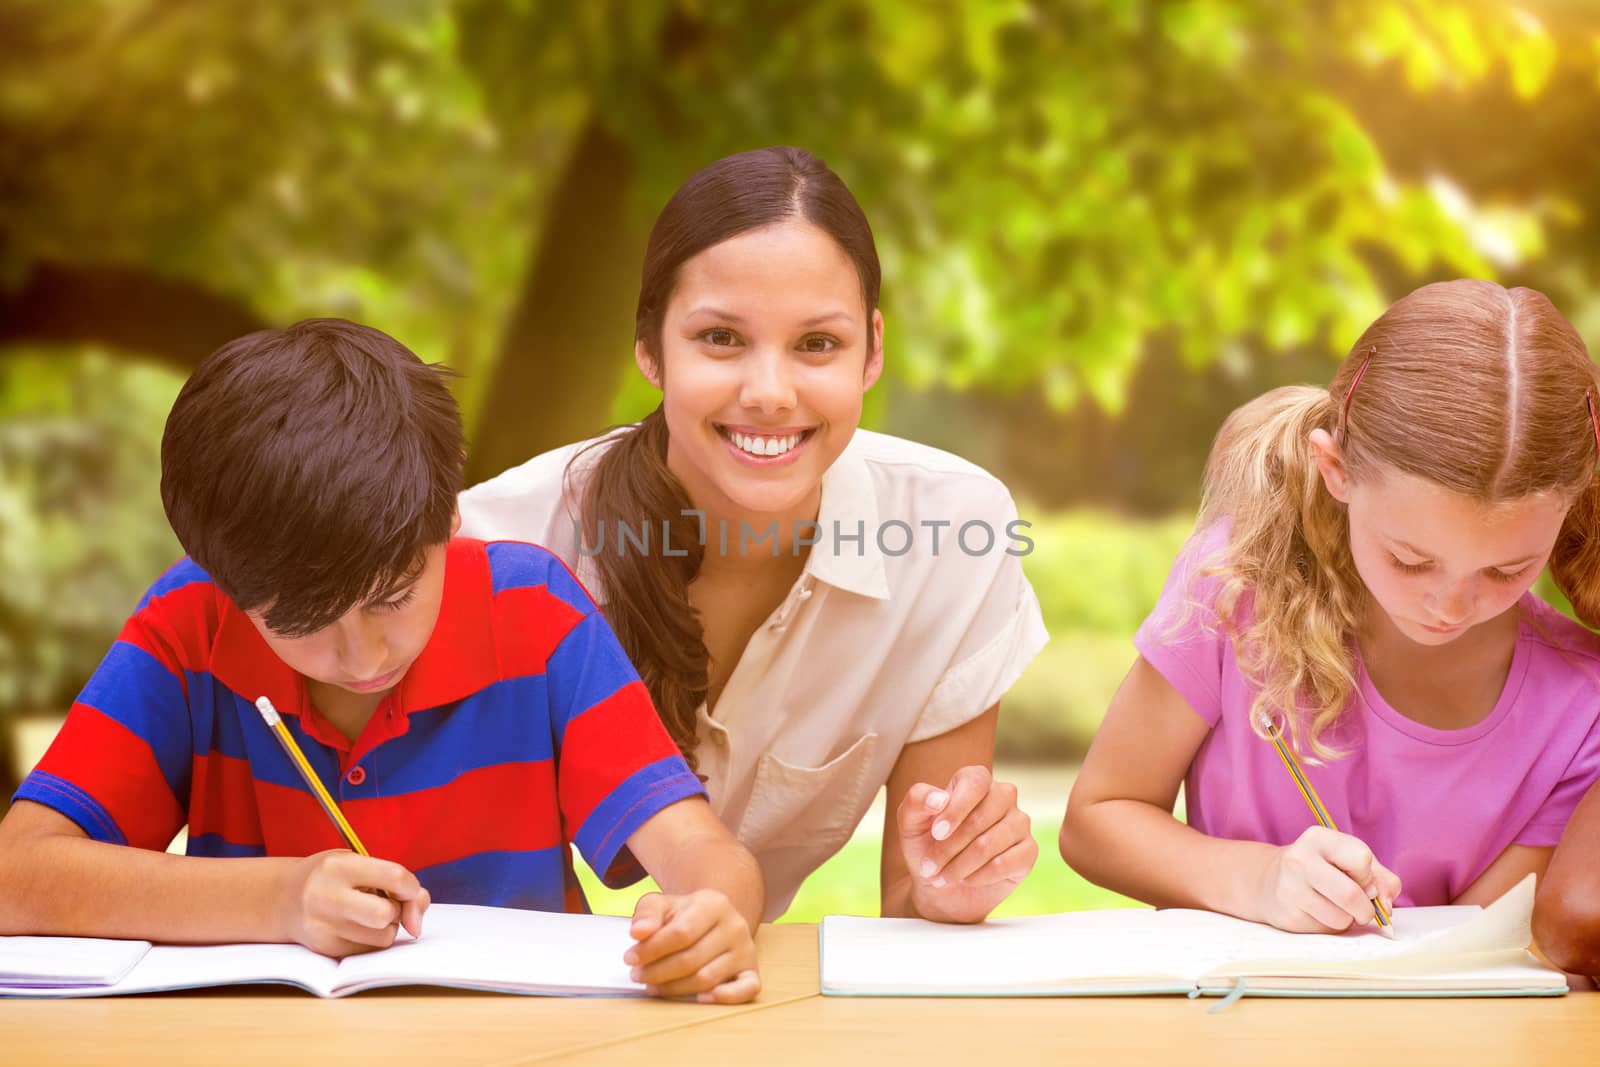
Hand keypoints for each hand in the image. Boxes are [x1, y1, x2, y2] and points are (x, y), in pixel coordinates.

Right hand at [277, 849, 429, 956]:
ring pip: (383, 937)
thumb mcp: (359, 864)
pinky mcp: (325, 948)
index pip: (394, 877)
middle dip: (398, 911)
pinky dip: (373, 940)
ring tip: (369, 914)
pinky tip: (356, 926)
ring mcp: (323, 926)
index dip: (411, 886)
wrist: (283, 899)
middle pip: (386, 914)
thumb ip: (397, 881)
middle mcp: (327, 896)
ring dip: (387, 928)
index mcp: (339, 867)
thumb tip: (418, 918)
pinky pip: (369, 951)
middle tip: (388, 904)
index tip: (408, 890)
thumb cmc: (333, 877)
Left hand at [624, 889, 759, 1003]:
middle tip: (637, 975)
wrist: (715, 920)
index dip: (652, 950)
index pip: (680, 933)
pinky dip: (725, 998)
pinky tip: (700, 999)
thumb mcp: (663, 904)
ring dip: (674, 988)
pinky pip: (746, 989)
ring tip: (653, 985)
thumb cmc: (685, 915)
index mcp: (714, 903)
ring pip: (706, 978)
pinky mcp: (751, 971)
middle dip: (658, 971)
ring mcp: (746, 950)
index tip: (630, 958)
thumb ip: (647, 914)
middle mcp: (735, 925)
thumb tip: (638, 933)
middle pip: (691, 959)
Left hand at [898, 765, 1036, 922]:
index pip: (975, 782)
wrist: (941, 887)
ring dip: (960, 866)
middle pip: (981, 817)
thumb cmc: (926, 846)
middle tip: (930, 866)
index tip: (936, 833)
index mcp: (976, 780)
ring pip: (991, 843)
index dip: (955, 808)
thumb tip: (938, 798)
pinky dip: (979, 876)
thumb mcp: (910, 823)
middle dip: (949, 847)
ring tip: (943, 876)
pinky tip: (967, 879)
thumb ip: (916, 801)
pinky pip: (1006, 864)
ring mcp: (1019, 823)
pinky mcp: (1028, 851)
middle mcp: (1003, 796)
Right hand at [1255, 826, 1401, 932]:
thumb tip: (1385, 906)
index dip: (1367, 874)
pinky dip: (1331, 927)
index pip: (1361, 858)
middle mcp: (1299, 859)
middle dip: (1365, 909)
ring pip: (1341, 918)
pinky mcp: (1287, 914)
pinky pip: (1326, 930)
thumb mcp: (1352, 862)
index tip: (1358, 877)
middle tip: (1361, 908)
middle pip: (1351, 895)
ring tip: (1334, 907)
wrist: (1271, 882)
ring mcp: (1290, 888)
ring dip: (1347, 920)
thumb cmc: (1323, 870)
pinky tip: (1318, 914)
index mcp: (1319, 838)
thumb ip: (1381, 879)